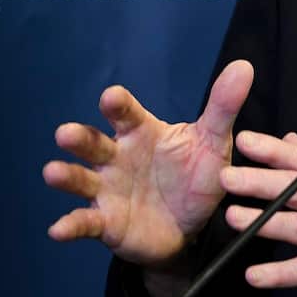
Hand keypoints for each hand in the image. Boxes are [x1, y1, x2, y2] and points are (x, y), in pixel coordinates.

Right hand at [42, 60, 253, 266]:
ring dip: (65, 176)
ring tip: (52, 172)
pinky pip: (85, 222)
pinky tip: (58, 229)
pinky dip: (70, 225)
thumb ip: (223, 108)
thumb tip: (243, 67)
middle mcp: (117, 157)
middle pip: (93, 143)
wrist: (193, 226)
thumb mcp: (214, 143)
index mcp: (141, 132)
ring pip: (80, 179)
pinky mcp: (106, 222)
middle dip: (79, 138)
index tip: (111, 97)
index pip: (125, 113)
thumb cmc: (197, 175)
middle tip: (65, 133)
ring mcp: (107, 189)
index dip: (117, 104)